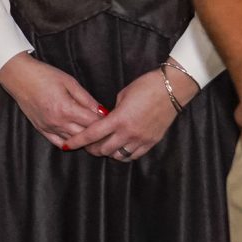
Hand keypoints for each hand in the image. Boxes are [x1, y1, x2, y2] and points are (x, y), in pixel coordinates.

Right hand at [0, 53, 106, 148]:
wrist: (19, 77)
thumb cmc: (44, 75)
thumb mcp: (69, 82)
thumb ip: (86, 99)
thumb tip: (102, 111)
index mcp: (66, 108)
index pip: (92, 122)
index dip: (105, 122)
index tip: (114, 121)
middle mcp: (57, 122)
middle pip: (85, 135)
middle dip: (98, 134)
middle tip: (109, 131)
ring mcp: (48, 127)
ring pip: (73, 141)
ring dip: (85, 140)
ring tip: (96, 137)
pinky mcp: (41, 129)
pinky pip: (59, 143)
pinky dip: (70, 143)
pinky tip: (77, 140)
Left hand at [65, 63, 192, 161]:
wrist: (173, 88)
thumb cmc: (147, 86)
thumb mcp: (123, 95)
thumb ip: (112, 111)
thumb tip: (106, 119)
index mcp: (118, 119)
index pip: (92, 135)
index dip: (77, 141)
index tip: (68, 145)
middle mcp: (129, 133)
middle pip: (103, 150)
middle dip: (92, 148)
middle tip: (88, 144)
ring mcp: (141, 139)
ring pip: (118, 156)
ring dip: (108, 152)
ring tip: (105, 146)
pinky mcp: (152, 142)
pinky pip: (134, 155)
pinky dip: (124, 154)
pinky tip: (121, 148)